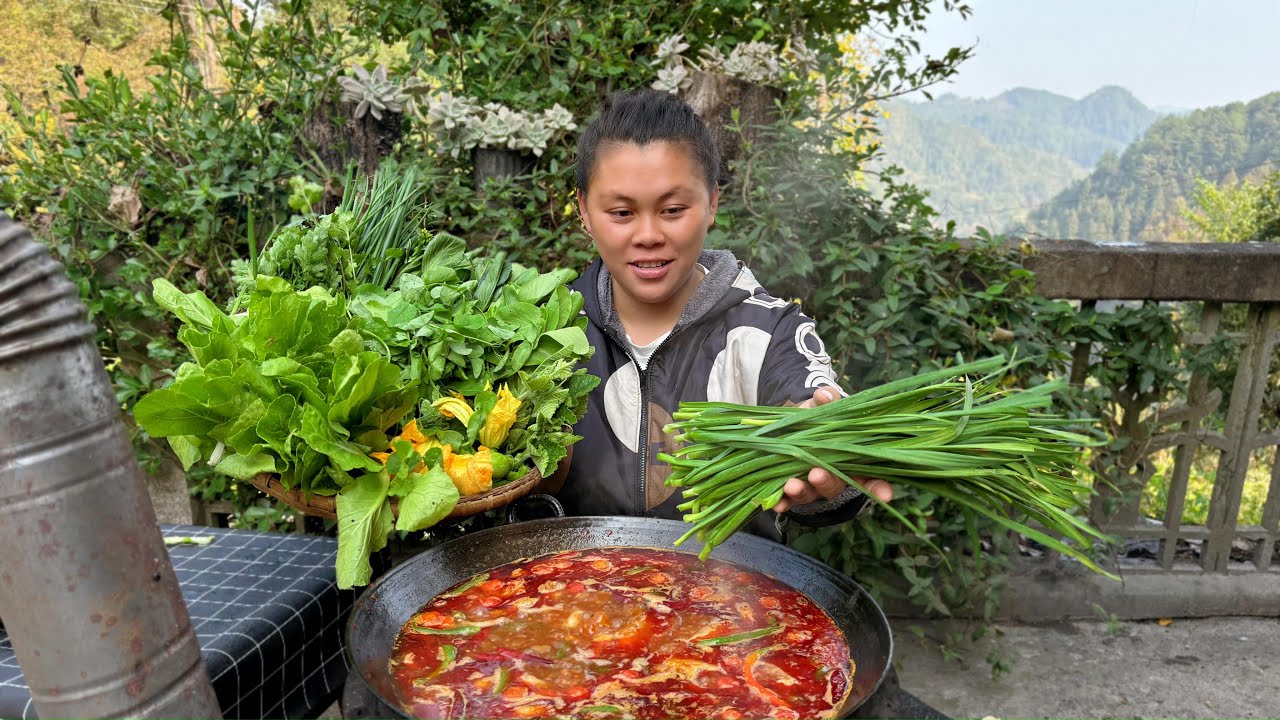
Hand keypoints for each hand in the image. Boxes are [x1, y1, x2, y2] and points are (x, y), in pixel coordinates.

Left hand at [770, 386, 894, 512]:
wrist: (791, 421)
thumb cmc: (818, 414)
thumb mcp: (824, 405)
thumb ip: (827, 401)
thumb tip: (825, 395)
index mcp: (851, 459)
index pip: (872, 477)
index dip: (879, 487)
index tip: (886, 494)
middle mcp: (835, 476)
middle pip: (837, 486)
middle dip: (827, 482)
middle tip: (817, 474)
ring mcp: (812, 485)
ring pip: (811, 494)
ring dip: (802, 492)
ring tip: (791, 485)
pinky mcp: (792, 488)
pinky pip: (787, 499)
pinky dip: (782, 501)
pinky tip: (776, 503)